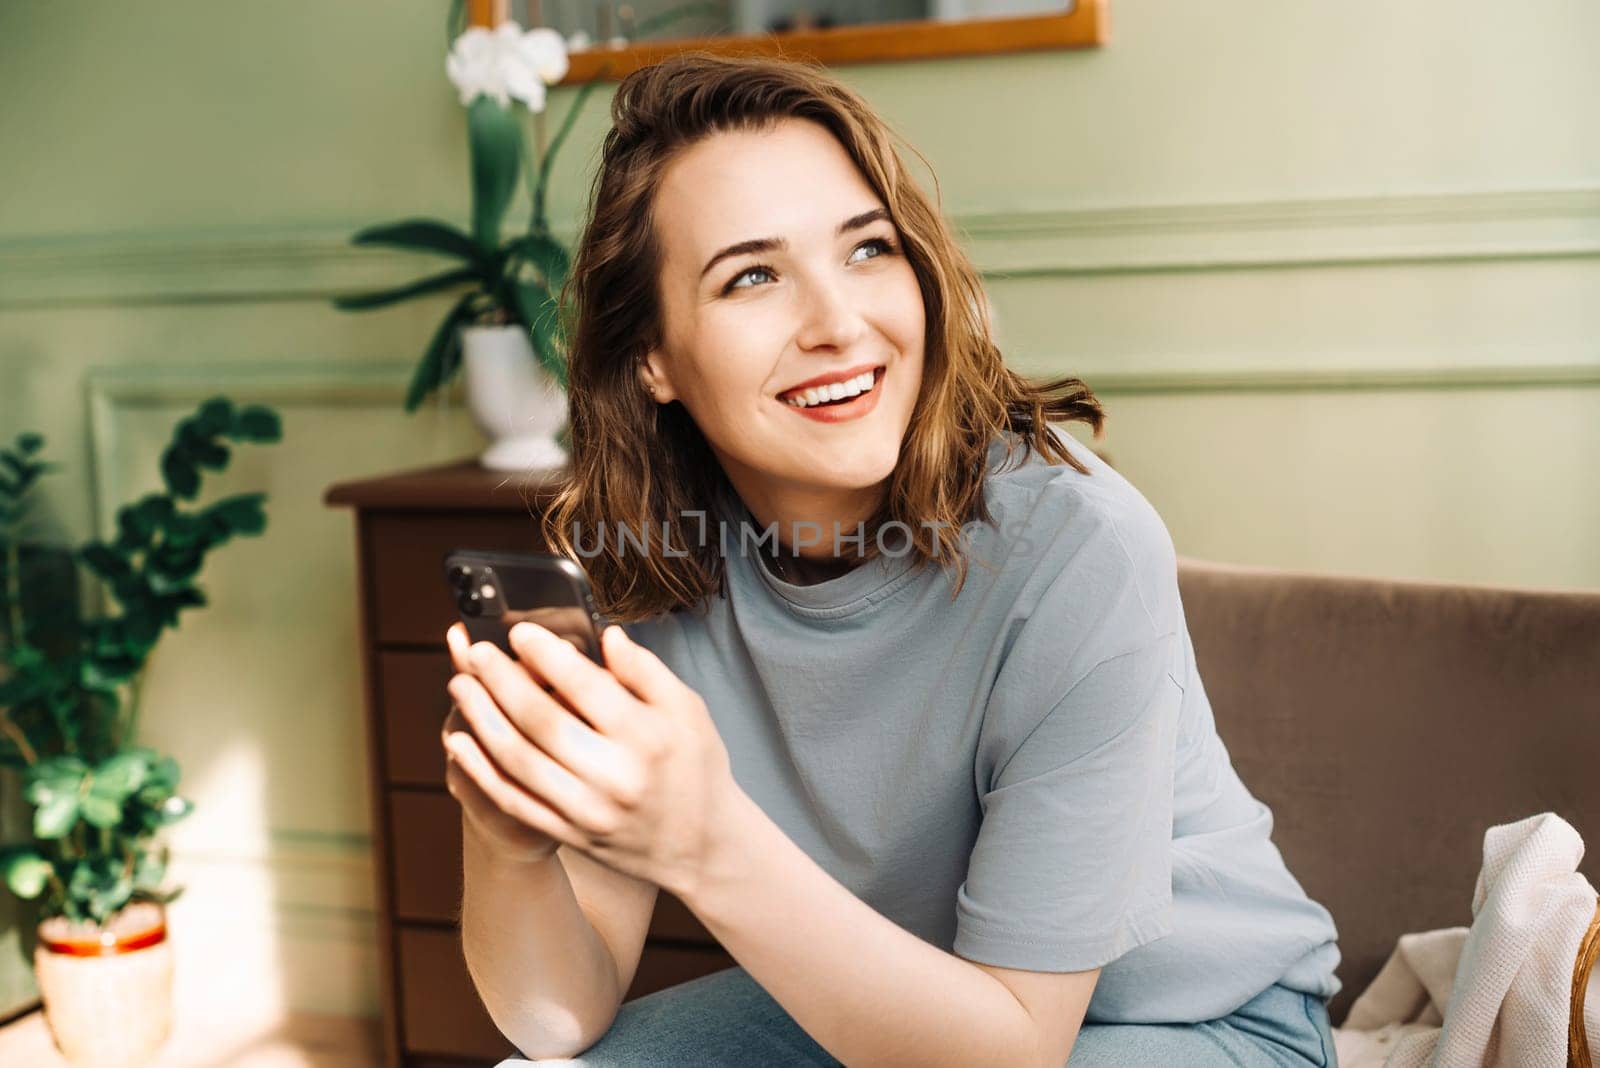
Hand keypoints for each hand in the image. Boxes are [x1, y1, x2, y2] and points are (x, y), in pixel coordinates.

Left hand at [443, 619, 741, 898]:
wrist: (702, 845)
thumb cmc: (696, 766)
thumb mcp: (688, 710)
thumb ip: (646, 671)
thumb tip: (606, 636)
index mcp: (647, 737)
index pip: (585, 686)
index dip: (546, 655)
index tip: (519, 631)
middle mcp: (615, 776)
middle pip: (541, 721)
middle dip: (500, 681)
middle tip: (476, 653)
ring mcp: (588, 810)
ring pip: (518, 760)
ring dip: (481, 719)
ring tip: (460, 685)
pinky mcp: (570, 833)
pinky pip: (514, 800)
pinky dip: (480, 770)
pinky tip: (460, 742)